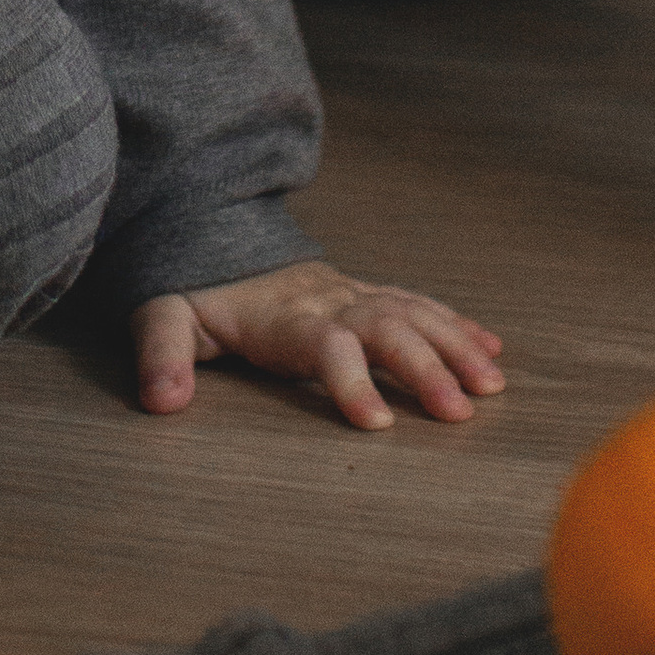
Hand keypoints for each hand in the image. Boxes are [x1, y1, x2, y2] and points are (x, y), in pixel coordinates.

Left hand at [134, 262, 505, 432]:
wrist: (214, 230)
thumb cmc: (192, 289)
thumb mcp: (163, 317)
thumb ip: (162, 355)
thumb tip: (162, 402)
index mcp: (282, 317)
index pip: (323, 345)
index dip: (350, 380)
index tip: (377, 423)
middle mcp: (326, 301)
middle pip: (383, 329)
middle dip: (423, 368)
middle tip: (459, 412)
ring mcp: (351, 292)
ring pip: (411, 313)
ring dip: (453, 346)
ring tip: (492, 385)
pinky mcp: (366, 291)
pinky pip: (416, 301)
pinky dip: (455, 323)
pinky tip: (490, 348)